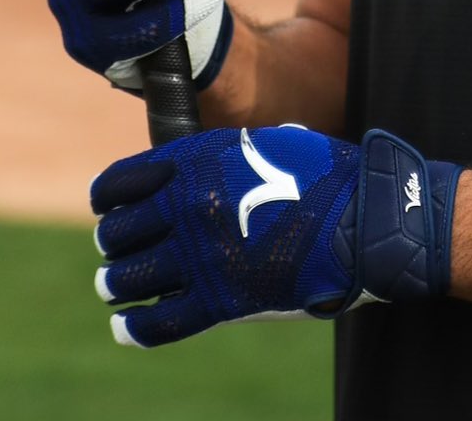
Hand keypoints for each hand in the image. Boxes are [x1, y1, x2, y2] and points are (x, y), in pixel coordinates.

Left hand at [91, 124, 459, 346]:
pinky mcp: (219, 301)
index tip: (107, 207)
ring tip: (112, 285)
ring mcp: (200, 255)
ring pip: (130, 275)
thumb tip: (198, 172)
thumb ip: (222, 159)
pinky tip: (125, 326)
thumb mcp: (267, 144)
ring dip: (116, 281)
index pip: (124, 181)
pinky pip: (157, 321)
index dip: (109, 196)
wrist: (363, 221)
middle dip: (113, 241)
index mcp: (198, 160)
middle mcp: (189, 205)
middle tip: (113, 250)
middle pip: (120, 231)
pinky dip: (135, 326)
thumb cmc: (323, 177)